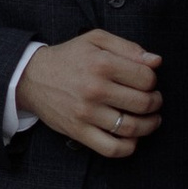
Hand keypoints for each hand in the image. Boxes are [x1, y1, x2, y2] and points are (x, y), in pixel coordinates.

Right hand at [15, 31, 163, 158]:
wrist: (31, 77)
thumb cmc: (68, 58)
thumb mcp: (95, 40)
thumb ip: (128, 47)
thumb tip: (156, 61)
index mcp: (102, 63)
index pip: (146, 78)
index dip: (153, 81)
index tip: (148, 82)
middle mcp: (95, 89)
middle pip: (143, 103)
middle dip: (155, 103)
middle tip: (154, 100)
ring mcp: (86, 113)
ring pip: (132, 128)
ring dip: (149, 126)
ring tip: (151, 120)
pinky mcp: (78, 132)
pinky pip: (111, 148)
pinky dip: (129, 147)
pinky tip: (133, 138)